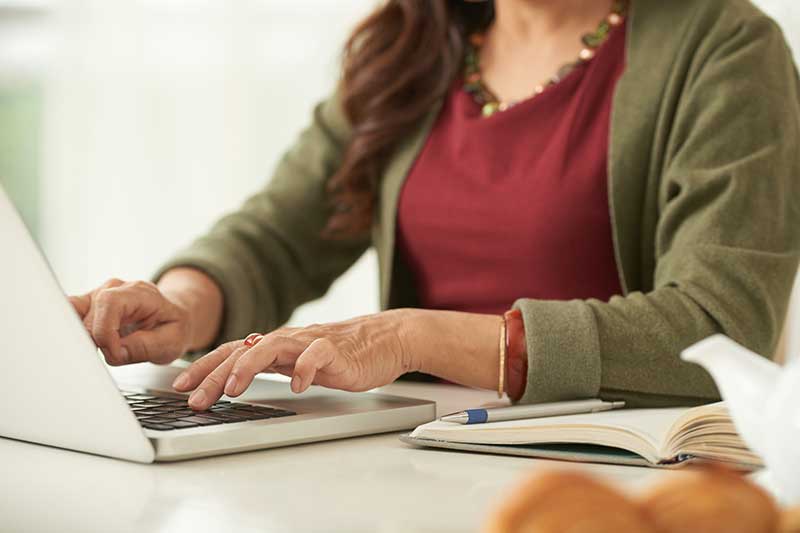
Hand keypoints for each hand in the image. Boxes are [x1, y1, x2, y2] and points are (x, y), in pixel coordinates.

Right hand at [70, 278, 191, 365]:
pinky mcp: (88, 305)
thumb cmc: (173, 327)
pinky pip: (69, 314)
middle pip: (89, 314)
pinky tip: (79, 345)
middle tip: (110, 357)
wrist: (174, 318)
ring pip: (74, 315)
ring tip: (97, 353)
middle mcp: (116, 288)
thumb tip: (116, 352)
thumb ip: (145, 347)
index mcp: (140, 293)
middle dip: (96, 342)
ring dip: (81, 339)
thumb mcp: (172, 342)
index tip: (115, 354)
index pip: (110, 304)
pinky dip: (70, 332)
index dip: (105, 332)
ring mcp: (99, 295)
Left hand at [172, 309, 417, 409]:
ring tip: (234, 389)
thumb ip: (272, 365)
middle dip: (215, 374)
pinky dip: (304, 369)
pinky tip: (298, 387)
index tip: (181, 386)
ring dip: (249, 367)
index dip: (205, 367)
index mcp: (278, 344)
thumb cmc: (343, 353)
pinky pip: (317, 355)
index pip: (233, 351)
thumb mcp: (299, 360)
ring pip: (272, 346)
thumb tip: (235, 380)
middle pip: (244, 350)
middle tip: (195, 398)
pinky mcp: (336, 350)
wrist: (386, 338)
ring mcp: (311, 342)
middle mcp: (289, 340)